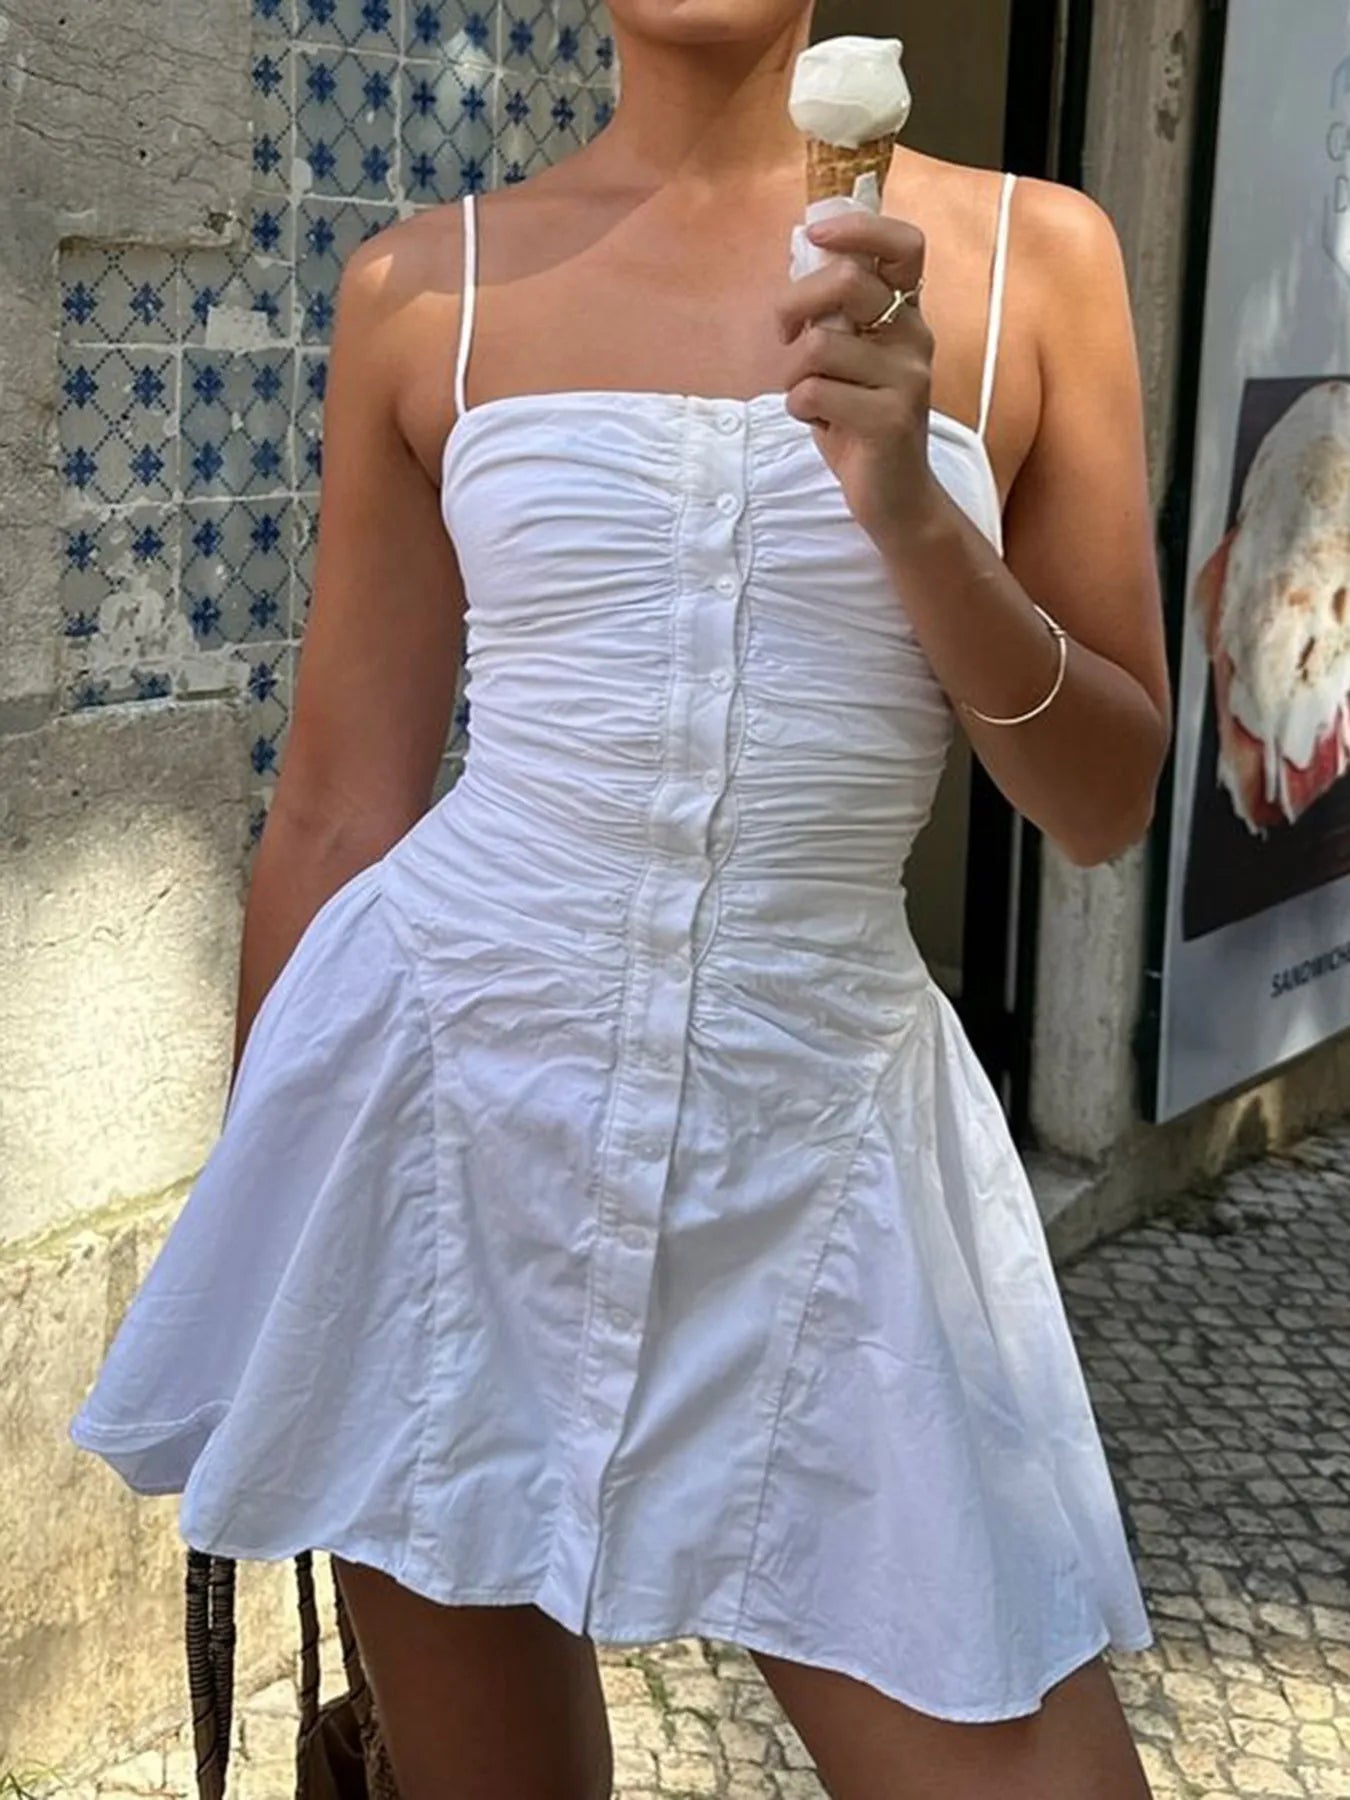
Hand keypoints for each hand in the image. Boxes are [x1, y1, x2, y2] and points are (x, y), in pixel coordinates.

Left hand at [775, 209, 941, 551]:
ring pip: (818, 346)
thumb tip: (800, 254)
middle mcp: (915, 338)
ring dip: (793, 375)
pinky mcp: (889, 419)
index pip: (904, 245)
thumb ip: (834, 314)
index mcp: (906, 315)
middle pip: (847, 281)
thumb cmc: (860, 422)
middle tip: (784, 335)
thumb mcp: (849, 360)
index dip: (858, 228)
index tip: (814, 236)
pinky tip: (819, 423)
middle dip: (793, 305)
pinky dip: (798, 409)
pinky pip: (812, 392)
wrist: (896, 498)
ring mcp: (907, 379)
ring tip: (809, 398)